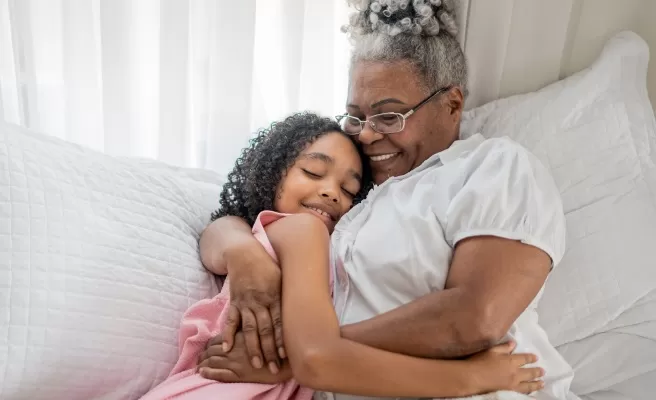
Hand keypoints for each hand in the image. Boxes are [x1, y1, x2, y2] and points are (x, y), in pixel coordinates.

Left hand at [198, 332, 291, 383]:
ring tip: (198, 365)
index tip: (206, 347)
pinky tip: (202, 373)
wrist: (289, 363)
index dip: (210, 343)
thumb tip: (242, 325)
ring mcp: (236, 361)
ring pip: (213, 360)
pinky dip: (209, 373)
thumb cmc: (278, 345)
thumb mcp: (265, 329)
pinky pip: (219, 374)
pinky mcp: (239, 374)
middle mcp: (236, 346)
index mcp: (241, 334)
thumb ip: (253, 327)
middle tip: (198, 357)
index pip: (218, 338)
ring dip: (203, 362)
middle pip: (213, 348)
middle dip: (204, 352)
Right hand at [223, 240, 284, 372]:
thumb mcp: (282, 277)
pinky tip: (227, 348)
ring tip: (256, 363)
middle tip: (273, 368)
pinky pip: (230, 320)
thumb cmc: (267, 265)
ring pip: (249, 329)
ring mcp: (245, 303)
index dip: (282, 340)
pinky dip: (228, 334)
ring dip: (252, 348)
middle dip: (270, 350)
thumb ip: (287, 296)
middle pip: (265, 330)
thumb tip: (302, 311)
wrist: (244, 253)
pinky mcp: (234, 302)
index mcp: (274, 296)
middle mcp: (260, 301)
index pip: (279, 322)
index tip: (286, 355)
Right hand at [467, 341, 544, 394]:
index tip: (536, 358)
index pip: (525, 359)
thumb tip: (514, 344)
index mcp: (511, 361)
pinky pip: (523, 392)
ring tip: (542, 383)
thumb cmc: (480, 362)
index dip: (531, 358)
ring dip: (536, 383)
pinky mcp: (509, 392)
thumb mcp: (491, 350)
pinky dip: (529, 392)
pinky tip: (531, 392)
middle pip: (530, 372)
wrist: (473, 378)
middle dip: (537, 372)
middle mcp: (515, 373)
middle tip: (543, 371)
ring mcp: (513, 384)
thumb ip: (504, 348)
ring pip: (529, 384)